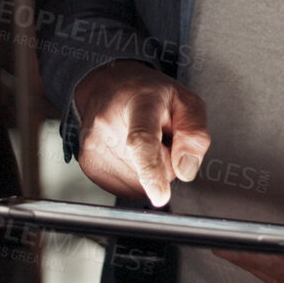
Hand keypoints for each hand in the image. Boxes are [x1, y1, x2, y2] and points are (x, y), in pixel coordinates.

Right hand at [71, 58, 208, 205]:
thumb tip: (185, 171)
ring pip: (139, 183)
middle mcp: (108, 123)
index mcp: (139, 103)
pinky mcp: (88, 164)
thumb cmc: (149, 94)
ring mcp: (94, 146)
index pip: (143, 140)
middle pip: (151, 168)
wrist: (108, 86)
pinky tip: (128, 152)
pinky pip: (126, 188)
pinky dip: (135, 176)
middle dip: (164, 159)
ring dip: (148, 168)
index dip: (152, 171)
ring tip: (141, 140)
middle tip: (158, 134)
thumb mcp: (186, 101)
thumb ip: (194, 134)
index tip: (159, 196)